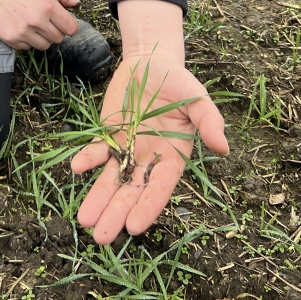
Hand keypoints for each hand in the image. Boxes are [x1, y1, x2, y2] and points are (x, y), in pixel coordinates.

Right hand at [0, 0, 78, 49]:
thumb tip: (76, 4)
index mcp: (48, 6)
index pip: (70, 28)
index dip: (70, 25)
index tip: (65, 22)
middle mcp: (37, 22)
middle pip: (58, 39)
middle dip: (57, 30)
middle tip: (47, 20)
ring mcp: (22, 32)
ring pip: (43, 46)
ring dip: (43, 37)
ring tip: (34, 24)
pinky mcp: (10, 39)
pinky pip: (27, 47)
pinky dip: (28, 40)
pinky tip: (22, 26)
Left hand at [71, 52, 227, 243]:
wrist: (151, 61)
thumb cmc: (179, 82)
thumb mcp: (198, 98)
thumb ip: (209, 121)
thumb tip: (223, 147)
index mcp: (173, 157)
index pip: (159, 188)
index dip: (147, 206)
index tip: (134, 226)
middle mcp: (149, 159)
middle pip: (131, 191)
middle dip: (116, 213)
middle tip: (101, 237)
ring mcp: (127, 149)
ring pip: (111, 179)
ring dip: (97, 198)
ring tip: (84, 221)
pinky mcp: (109, 134)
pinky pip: (97, 151)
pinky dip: (87, 160)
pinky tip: (77, 168)